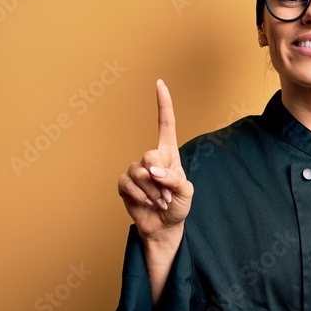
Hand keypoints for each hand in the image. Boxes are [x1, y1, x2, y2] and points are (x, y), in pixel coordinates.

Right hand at [117, 80, 193, 240]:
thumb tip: (153, 170)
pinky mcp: (125, 184)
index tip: (160, 83)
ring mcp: (137, 170)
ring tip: (158, 202)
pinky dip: (138, 195)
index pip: (165, 124)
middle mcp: (152, 159)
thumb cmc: (178, 206)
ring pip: (138, 172)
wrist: (164, 227)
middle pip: (149, 155)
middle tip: (166, 194)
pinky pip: (126, 183)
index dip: (163, 104)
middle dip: (158, 178)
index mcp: (169, 154)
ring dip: (150, 191)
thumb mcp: (186, 193)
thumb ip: (173, 179)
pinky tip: (145, 203)